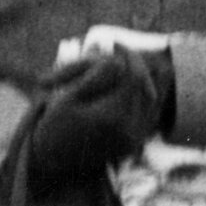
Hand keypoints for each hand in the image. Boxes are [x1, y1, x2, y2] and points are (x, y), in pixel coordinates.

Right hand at [16, 45, 168, 190]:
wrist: (53, 162)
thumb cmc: (54, 126)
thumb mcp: (68, 98)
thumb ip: (94, 78)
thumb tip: (117, 61)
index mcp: (112, 117)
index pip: (133, 77)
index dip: (128, 56)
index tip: (115, 43)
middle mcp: (129, 131)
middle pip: (146, 87)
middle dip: (136, 66)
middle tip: (122, 52)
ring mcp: (134, 140)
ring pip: (152, 101)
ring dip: (145, 79)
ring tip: (130, 63)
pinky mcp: (134, 144)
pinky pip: (149, 115)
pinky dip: (146, 96)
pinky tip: (136, 83)